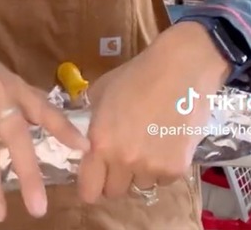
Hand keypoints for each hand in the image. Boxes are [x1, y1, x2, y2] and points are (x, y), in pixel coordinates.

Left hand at [78, 22, 229, 202]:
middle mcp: (124, 161)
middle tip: (118, 161)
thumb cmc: (133, 77)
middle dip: (113, 179)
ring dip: (138, 173)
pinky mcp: (177, 168)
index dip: (88, 187)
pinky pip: (163, 179)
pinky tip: (162, 144)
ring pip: (140, 185)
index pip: (88, 189)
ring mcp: (152, 167)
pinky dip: (161, 169)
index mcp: (100, 143)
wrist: (178, 71)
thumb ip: (91, 122)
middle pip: (114, 192)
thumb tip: (86, 137)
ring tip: (144, 147)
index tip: (92, 179)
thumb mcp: (99, 95)